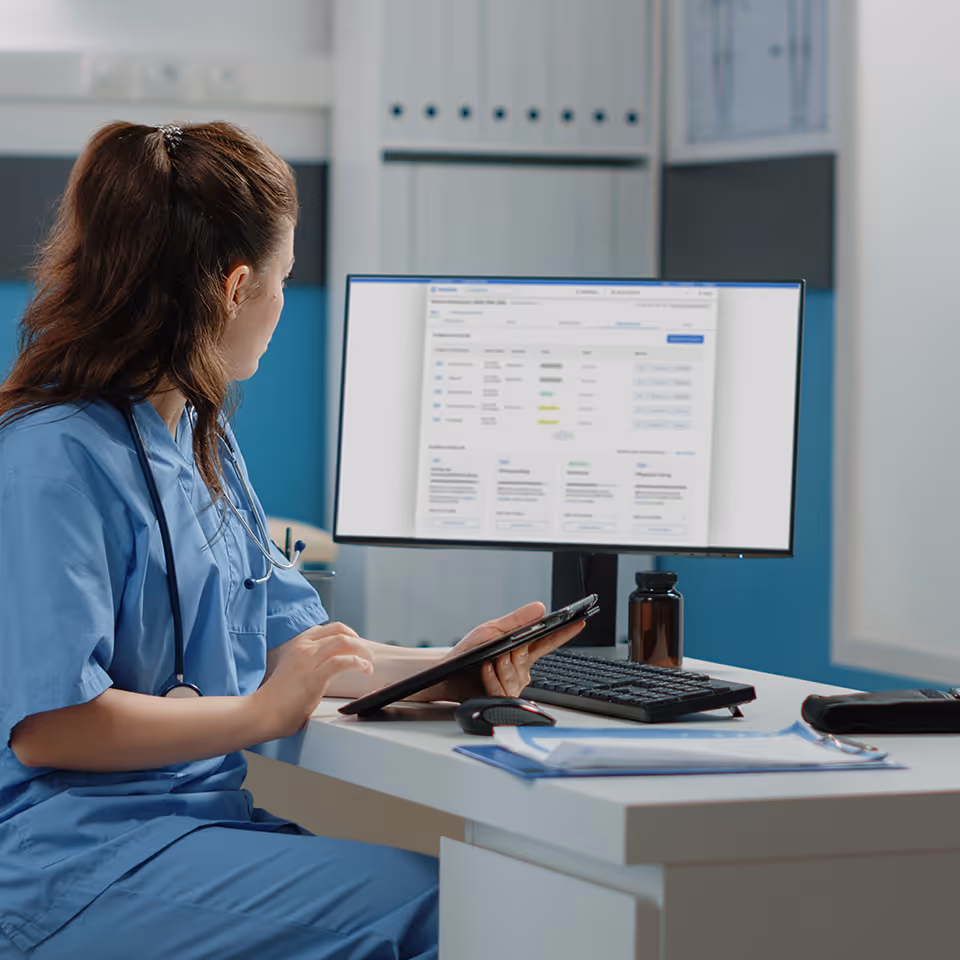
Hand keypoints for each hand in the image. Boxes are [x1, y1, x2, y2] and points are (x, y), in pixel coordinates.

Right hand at [255, 623, 372, 737]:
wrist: (261, 712)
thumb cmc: (277, 698)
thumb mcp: (293, 670)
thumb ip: (309, 663)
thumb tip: (328, 666)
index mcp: (298, 644)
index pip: (329, 628)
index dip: (347, 634)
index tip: (356, 645)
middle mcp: (303, 647)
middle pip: (340, 631)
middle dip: (358, 641)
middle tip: (366, 654)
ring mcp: (309, 660)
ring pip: (344, 642)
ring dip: (362, 651)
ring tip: (368, 663)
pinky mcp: (315, 676)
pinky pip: (343, 661)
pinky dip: (358, 663)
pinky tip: (364, 669)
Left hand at [425, 602, 584, 702]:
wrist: (446, 674)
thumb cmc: (467, 652)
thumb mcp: (491, 631)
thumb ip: (516, 621)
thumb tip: (540, 608)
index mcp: (521, 649)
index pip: (548, 641)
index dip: (565, 632)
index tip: (579, 621)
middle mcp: (521, 668)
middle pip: (529, 659)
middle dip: (515, 653)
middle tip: (503, 650)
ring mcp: (514, 684)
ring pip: (517, 676)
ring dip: (500, 667)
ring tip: (488, 661)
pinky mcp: (503, 697)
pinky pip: (504, 689)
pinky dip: (492, 678)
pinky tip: (485, 670)